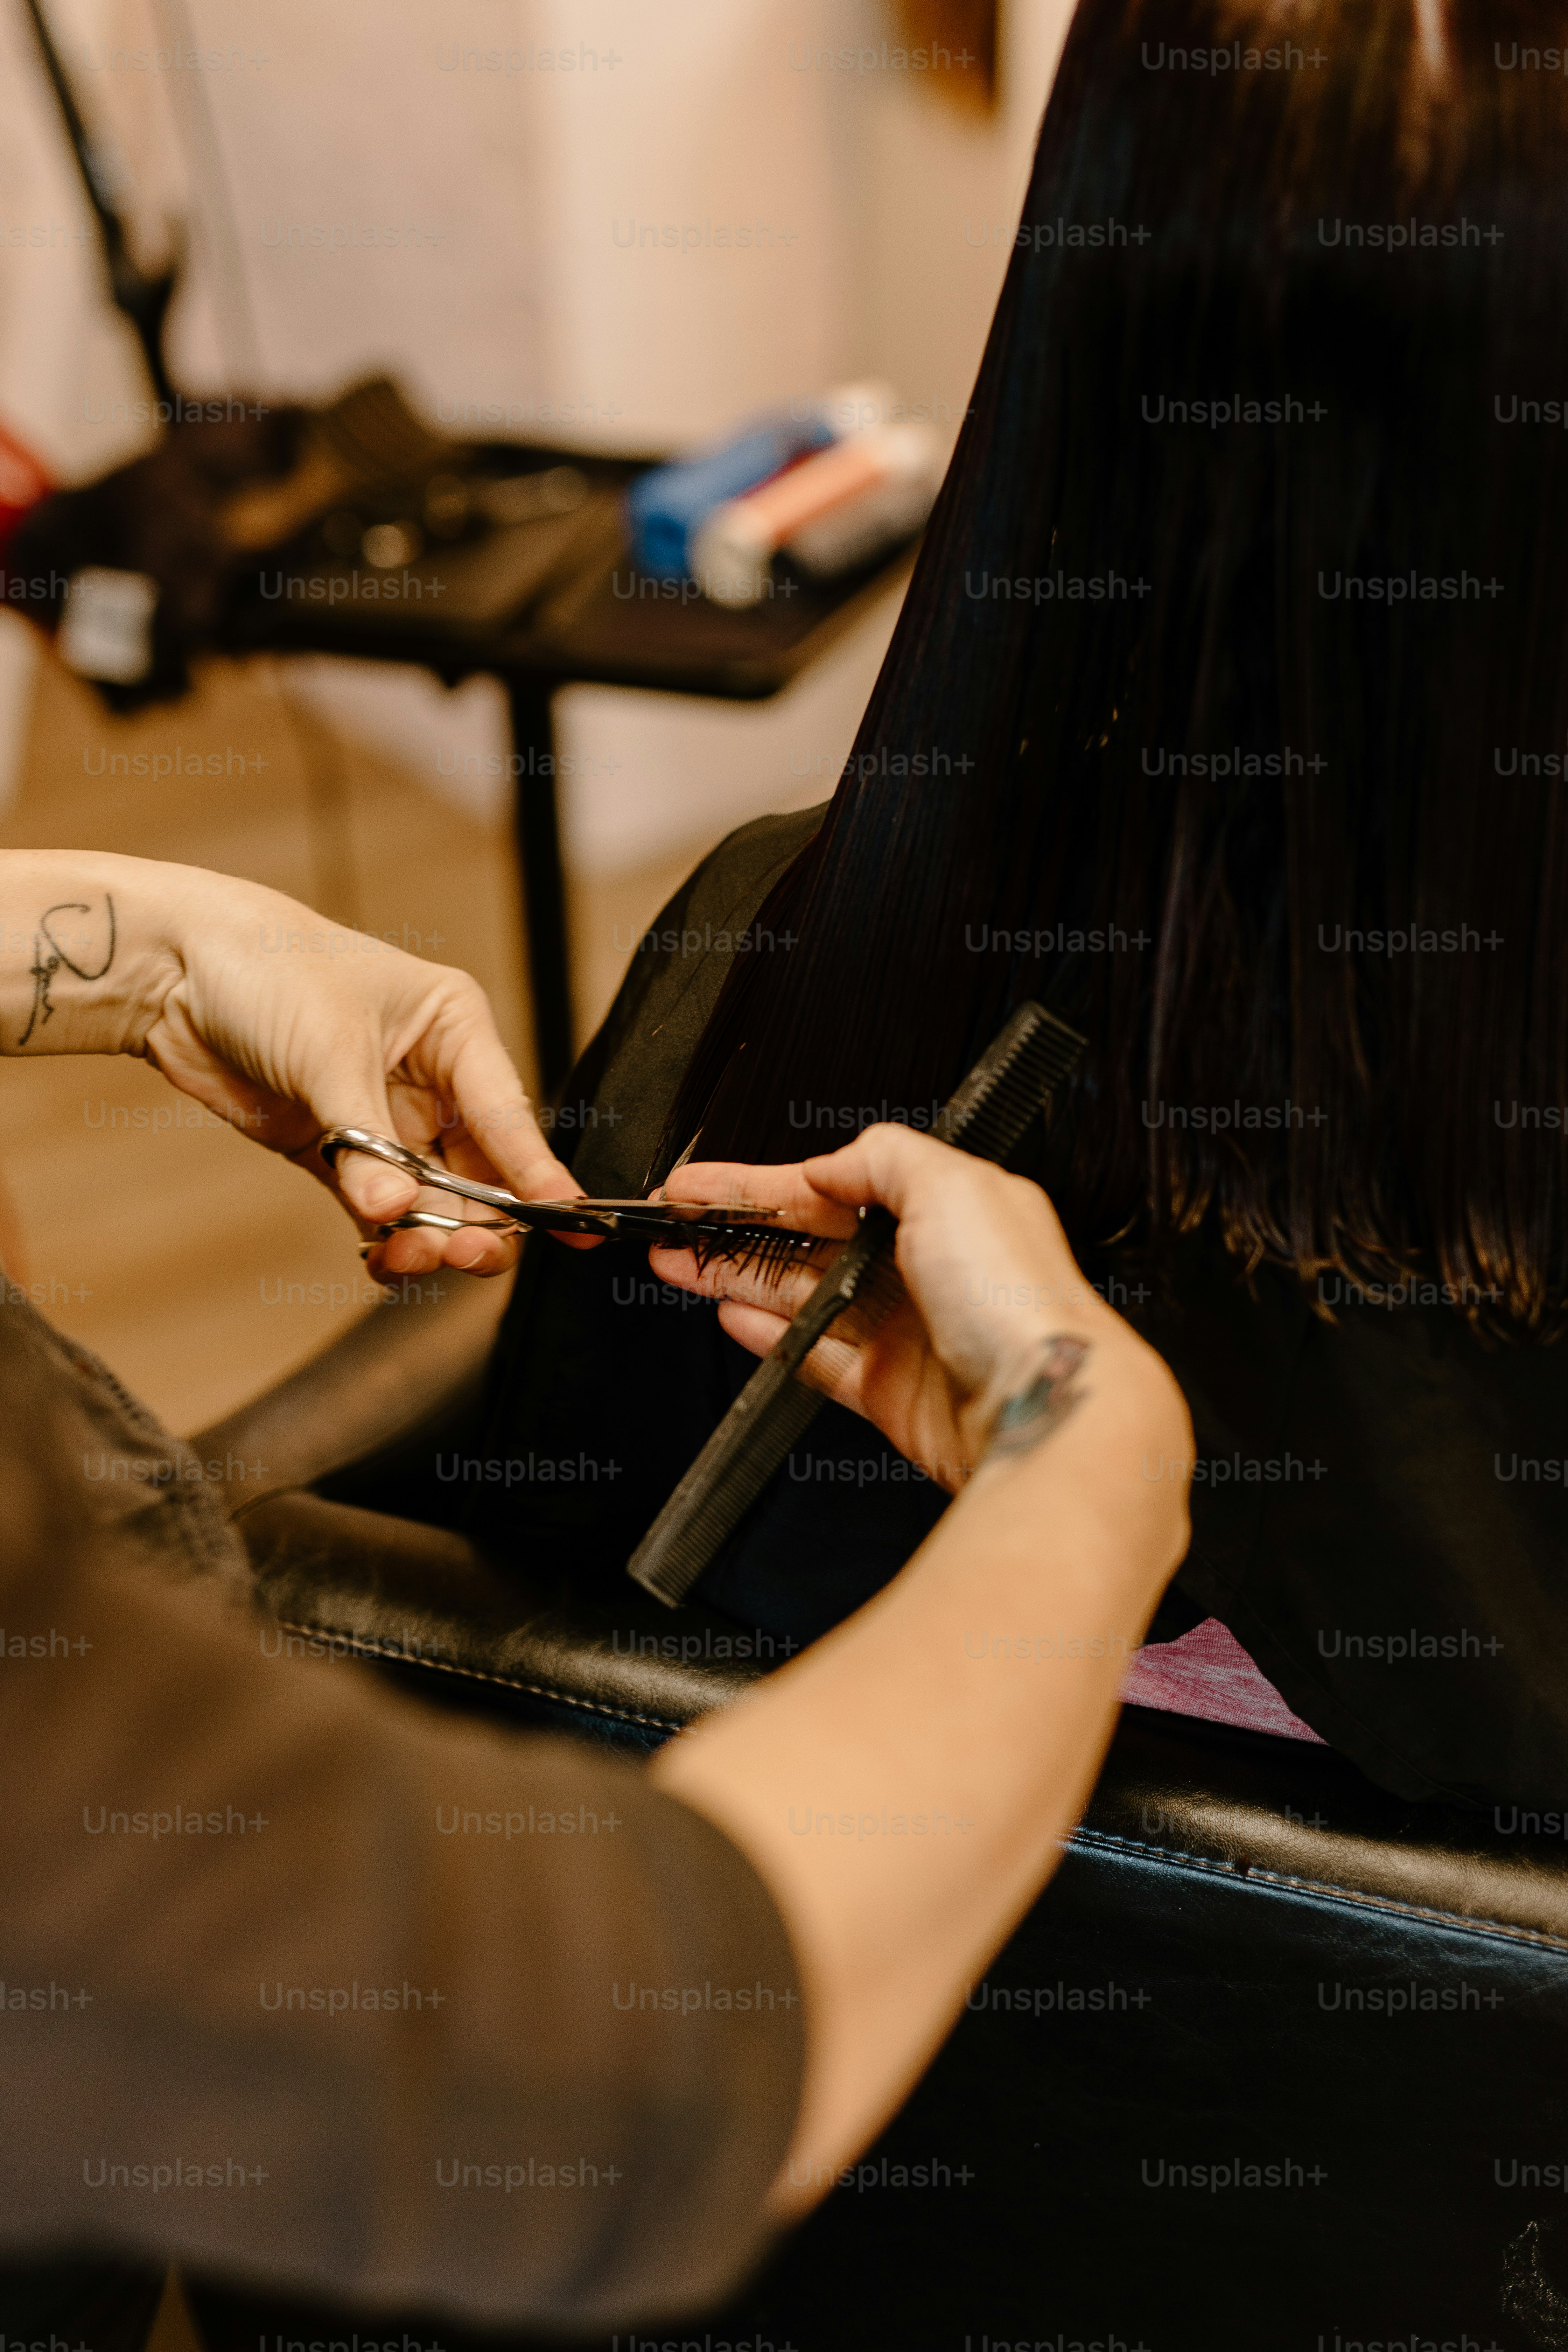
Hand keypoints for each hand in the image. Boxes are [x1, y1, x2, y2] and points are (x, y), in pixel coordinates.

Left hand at [130, 864, 580, 1277]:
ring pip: (430, 1199)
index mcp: (453, 1029)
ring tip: (405, 1259)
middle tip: (461, 1254)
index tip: (570, 1223)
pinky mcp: (335, 1151)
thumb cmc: (266, 969)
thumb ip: (363, 1141)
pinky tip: (381, 1259)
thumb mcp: (327, 1049)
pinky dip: (384, 1239)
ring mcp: (384, 1120)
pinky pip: (378, 1209)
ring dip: (426, 1237)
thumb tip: (395, 1213)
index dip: (536, 1173)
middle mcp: (430, 1079)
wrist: (173, 969)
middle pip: (477, 1170)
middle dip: (475, 1219)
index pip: (508, 1113)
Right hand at [651, 1125, 1172, 1488]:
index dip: (761, 1183)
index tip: (701, 1183)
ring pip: (802, 1297)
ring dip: (736, 1278)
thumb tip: (832, 1163)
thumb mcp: (952, 1185)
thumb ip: (884, 1159)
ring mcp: (907, 1333)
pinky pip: (816, 1358)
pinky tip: (729, 1316)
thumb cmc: (1017, 1299)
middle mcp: (927, 1269)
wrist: (1042, 1405)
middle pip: (810, 1240)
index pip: (834, 1186)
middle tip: (671, 1224)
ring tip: (677, 1266)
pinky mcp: (892, 1392)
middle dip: (735, 1228)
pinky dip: (770, 1337)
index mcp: (949, 1210)